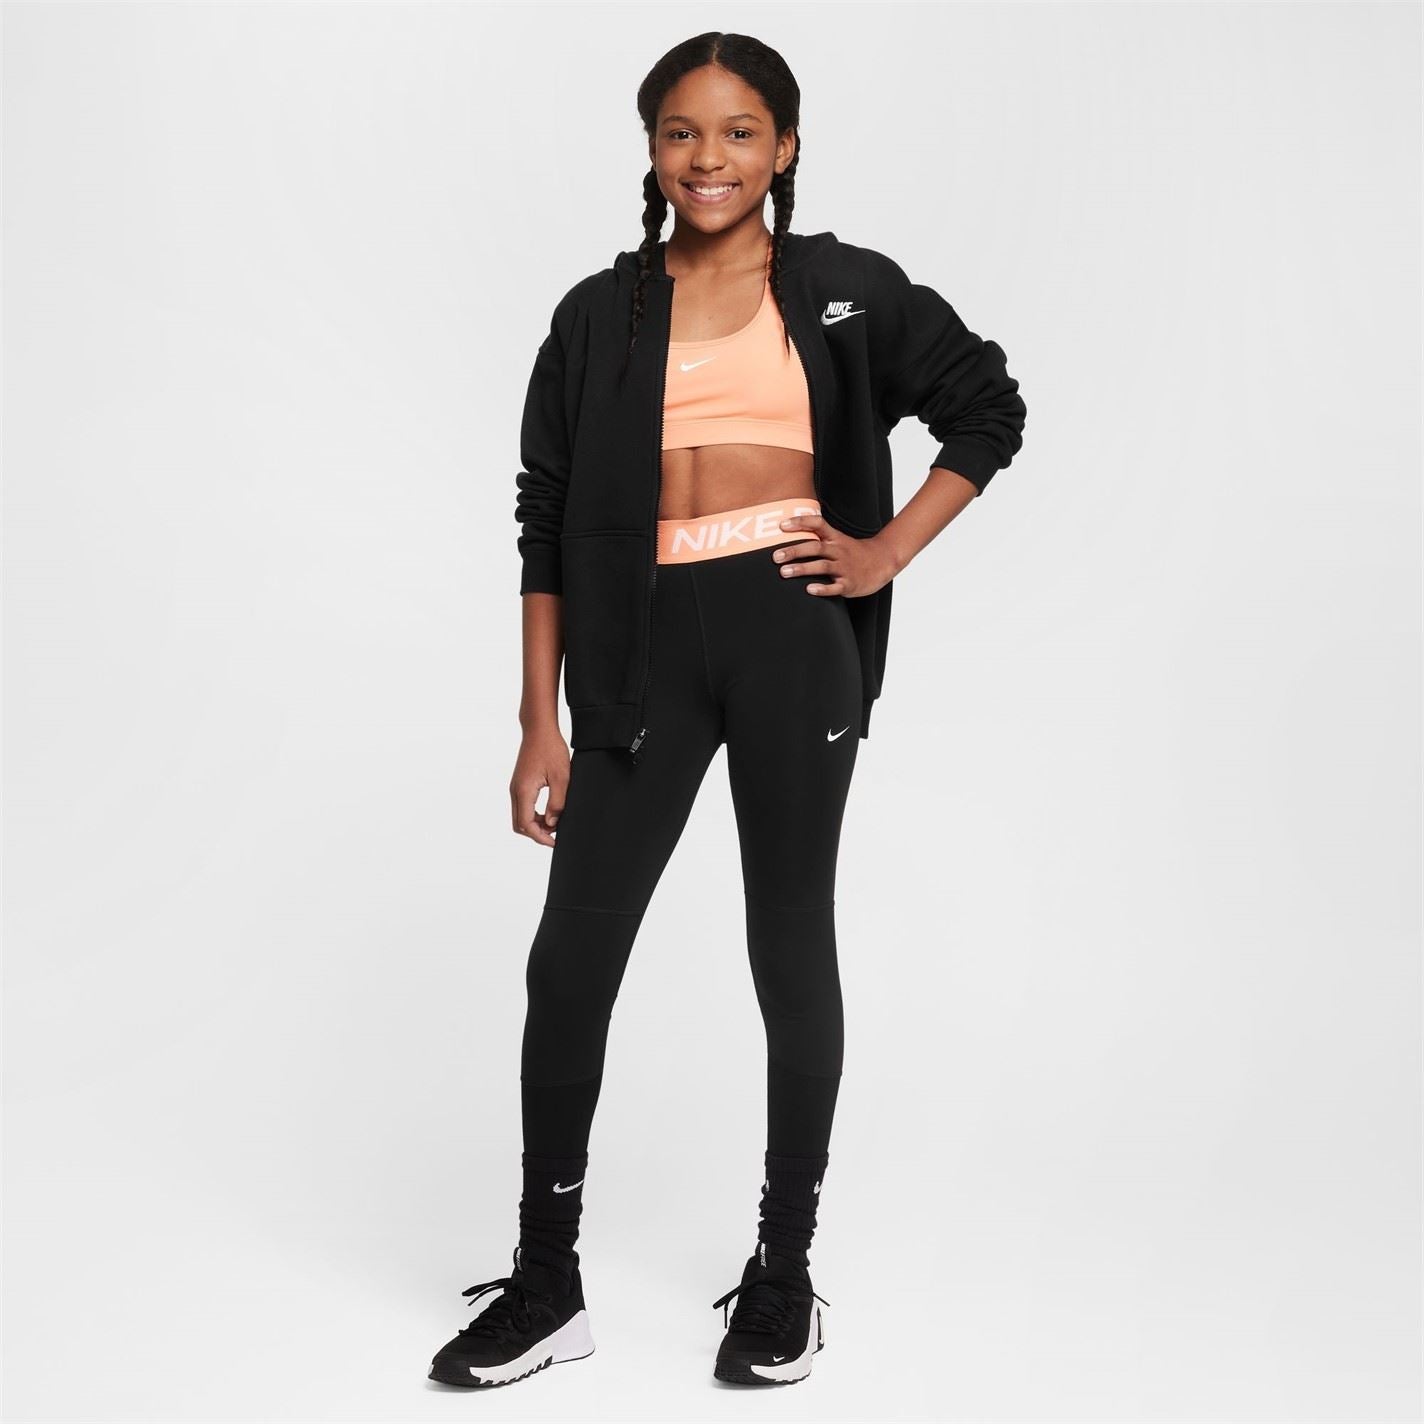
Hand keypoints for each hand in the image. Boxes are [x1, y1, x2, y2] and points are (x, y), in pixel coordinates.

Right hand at [510, 723, 569, 847]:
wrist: (539, 729)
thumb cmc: (550, 749)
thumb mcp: (561, 777)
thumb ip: (557, 802)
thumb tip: (552, 823)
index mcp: (524, 791)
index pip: (526, 825)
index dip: (540, 837)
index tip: (554, 842)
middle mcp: (515, 791)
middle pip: (519, 824)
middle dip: (536, 833)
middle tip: (555, 835)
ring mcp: (516, 787)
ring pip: (519, 816)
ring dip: (535, 824)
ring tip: (555, 822)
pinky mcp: (519, 784)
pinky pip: (522, 806)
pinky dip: (533, 815)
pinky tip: (548, 812)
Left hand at [771, 513, 896, 596]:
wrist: (882, 562)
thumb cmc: (852, 553)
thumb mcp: (838, 540)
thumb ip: (818, 536)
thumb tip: (787, 532)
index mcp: (835, 538)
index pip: (817, 524)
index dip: (800, 522)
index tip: (782, 525)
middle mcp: (839, 551)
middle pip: (816, 548)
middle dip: (795, 551)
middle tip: (775, 556)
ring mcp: (844, 567)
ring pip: (822, 567)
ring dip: (802, 569)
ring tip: (784, 572)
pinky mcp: (849, 584)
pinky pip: (835, 587)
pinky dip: (822, 589)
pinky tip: (809, 590)